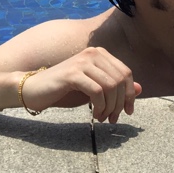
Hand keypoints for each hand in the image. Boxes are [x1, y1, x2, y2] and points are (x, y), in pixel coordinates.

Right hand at [22, 47, 141, 121]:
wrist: (33, 89)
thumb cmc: (65, 90)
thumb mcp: (94, 89)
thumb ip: (115, 87)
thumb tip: (140, 89)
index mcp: (100, 53)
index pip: (125, 73)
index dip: (130, 94)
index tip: (128, 111)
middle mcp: (93, 53)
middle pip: (120, 80)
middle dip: (120, 103)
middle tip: (113, 119)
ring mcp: (82, 62)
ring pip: (110, 86)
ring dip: (110, 107)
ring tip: (103, 118)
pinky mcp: (73, 74)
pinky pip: (97, 91)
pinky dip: (100, 106)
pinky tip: (95, 115)